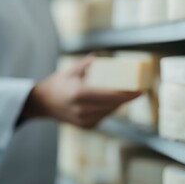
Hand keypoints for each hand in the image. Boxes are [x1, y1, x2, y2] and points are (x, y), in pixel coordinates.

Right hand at [20, 55, 140, 127]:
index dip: (127, 95)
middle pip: (113, 105)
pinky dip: (111, 108)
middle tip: (139, 89)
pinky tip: (114, 100)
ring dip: (120, 102)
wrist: (43, 104)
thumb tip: (107, 57)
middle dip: (128, 98)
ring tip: (129, 92)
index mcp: (79, 94)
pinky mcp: (86, 126)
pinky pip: (105, 116)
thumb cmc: (58, 84)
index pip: (109, 96)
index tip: (141, 91)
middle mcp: (82, 110)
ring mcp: (84, 121)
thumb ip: (89, 63)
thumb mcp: (71, 70)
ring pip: (111, 111)